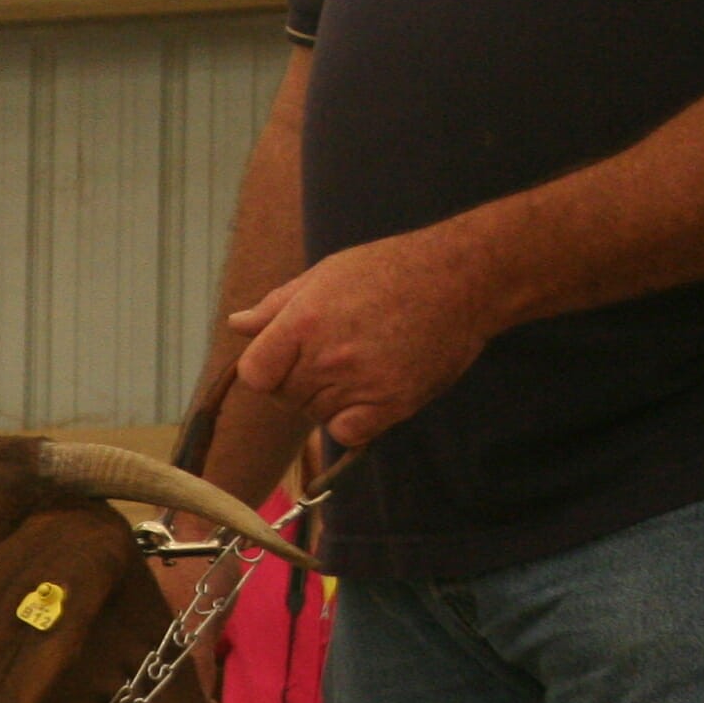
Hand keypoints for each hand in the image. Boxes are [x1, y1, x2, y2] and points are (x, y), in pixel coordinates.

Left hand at [230, 227, 503, 449]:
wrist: (466, 277)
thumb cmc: (392, 269)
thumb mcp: (326, 275)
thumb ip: (277, 307)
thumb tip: (237, 325)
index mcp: (304, 322)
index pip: (254, 374)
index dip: (265, 370)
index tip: (285, 358)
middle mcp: (328, 357)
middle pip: (284, 397)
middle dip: (299, 380)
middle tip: (338, 351)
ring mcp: (360, 383)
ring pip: (315, 414)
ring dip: (328, 398)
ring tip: (362, 361)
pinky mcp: (392, 404)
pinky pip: (347, 433)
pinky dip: (352, 421)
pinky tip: (370, 392)